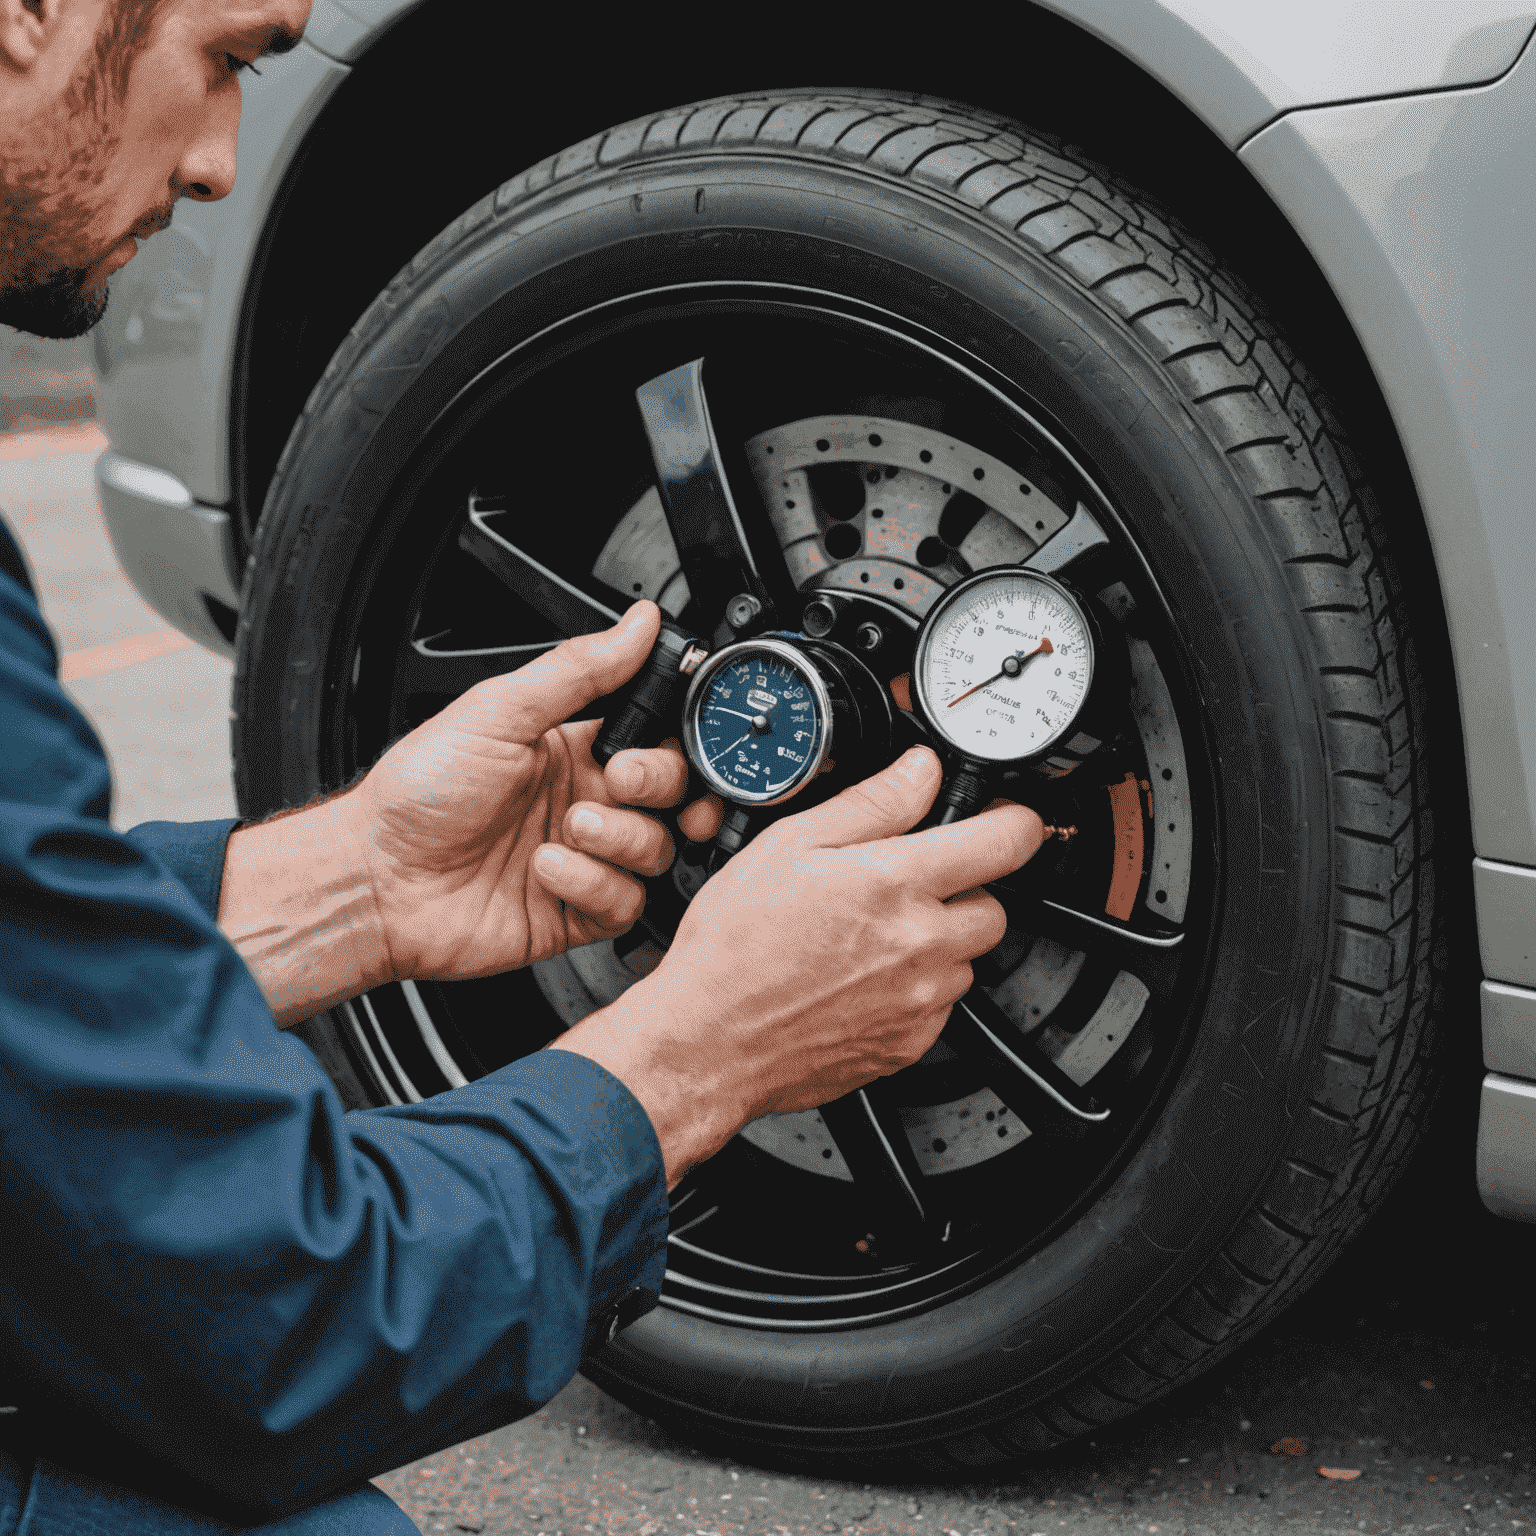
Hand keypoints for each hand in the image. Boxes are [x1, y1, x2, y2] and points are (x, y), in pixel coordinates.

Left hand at [343, 601, 720, 983]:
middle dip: (658, 786)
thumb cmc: (417, 793)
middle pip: (674, 795)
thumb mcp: (497, 711)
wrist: (377, 879)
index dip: (672, 743)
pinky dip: (595, 884)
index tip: (652, 742)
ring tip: (569, 828)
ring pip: (658, 850)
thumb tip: (638, 623)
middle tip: (616, 782)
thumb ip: (578, 669)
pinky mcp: (577, 912)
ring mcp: (585, 859)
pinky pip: (626, 902)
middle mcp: (587, 802)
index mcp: (574, 749)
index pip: (658, 739)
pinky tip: (547, 869)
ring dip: (621, 837)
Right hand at [553, 746, 1044, 1183]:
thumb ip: (870, 802)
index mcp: (896, 882)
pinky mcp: (910, 1043)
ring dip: (937, 939)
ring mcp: (921, 1000)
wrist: (708, 1042)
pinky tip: (861, 975)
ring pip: (966, 956)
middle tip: (904, 883)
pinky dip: (915, 986)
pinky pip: (939, 1003)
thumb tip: (919, 770)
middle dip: (961, 886)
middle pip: (993, 903)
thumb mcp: (788, 844)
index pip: (1008, 840)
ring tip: (870, 934)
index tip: (1000, 816)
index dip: (1012, 818)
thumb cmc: (734, 949)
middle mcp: (922, 944)